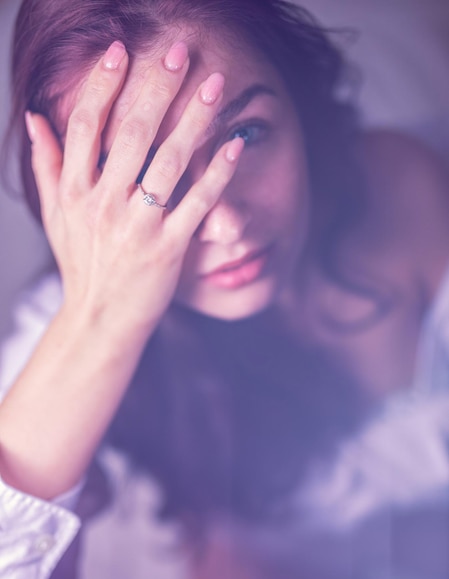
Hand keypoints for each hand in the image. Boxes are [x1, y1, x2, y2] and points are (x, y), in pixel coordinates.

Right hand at [25, 40, 243, 341]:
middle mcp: (102, 204)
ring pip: (168, 162)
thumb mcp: (56, 216)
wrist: (100, 320)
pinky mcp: (168, 249)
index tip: (121, 51)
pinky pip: (197, 203)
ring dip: (194, 119)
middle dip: (156, 87)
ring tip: (215, 85)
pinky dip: (218, 172)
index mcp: (74, 192)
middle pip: (130, 133)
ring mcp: (137, 227)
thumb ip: (48, 165)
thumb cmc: (83, 265)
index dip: (102, 84)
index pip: (85, 126)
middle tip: (179, 51)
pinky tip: (234, 144)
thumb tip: (36, 118)